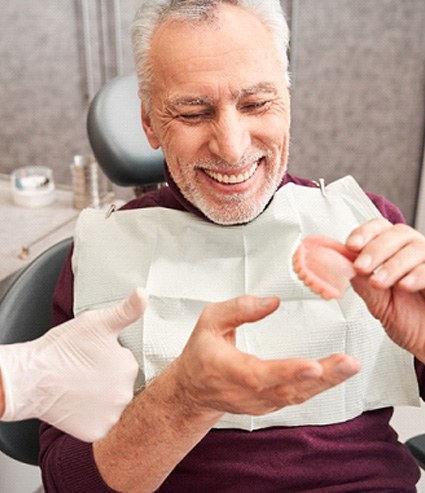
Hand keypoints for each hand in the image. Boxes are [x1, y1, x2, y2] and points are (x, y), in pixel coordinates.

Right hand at [0, 288, 145, 441]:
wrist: (31, 378)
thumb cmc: (62, 348)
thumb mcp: (97, 322)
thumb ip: (126, 311)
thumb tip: (143, 293)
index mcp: (129, 366)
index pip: (126, 362)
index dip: (109, 358)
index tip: (92, 357)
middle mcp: (126, 394)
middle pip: (121, 384)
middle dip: (107, 378)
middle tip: (85, 372)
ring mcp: (112, 416)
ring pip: (112, 404)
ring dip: (102, 398)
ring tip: (80, 387)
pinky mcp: (97, 433)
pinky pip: (101, 424)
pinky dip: (92, 417)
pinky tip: (79, 404)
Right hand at [173, 295, 360, 416]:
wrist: (193, 389)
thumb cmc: (201, 353)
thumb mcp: (209, 321)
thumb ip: (238, 309)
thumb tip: (272, 302)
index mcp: (229, 370)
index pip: (260, 374)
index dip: (287, 371)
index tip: (313, 366)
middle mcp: (247, 392)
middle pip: (288, 389)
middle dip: (322, 377)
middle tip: (349, 363)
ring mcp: (260, 403)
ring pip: (297, 395)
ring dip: (327, 382)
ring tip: (350, 366)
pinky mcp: (270, 404)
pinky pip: (297, 397)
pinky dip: (319, 387)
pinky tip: (337, 374)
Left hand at [346, 218, 424, 360]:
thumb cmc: (407, 321)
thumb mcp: (376, 301)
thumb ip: (361, 280)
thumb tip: (339, 262)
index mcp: (393, 252)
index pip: (379, 228)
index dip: (365, 233)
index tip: (351, 245)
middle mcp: (413, 252)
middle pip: (397, 233)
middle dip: (375, 249)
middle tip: (361, 267)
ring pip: (414, 248)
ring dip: (392, 264)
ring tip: (379, 282)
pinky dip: (417, 274)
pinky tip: (404, 284)